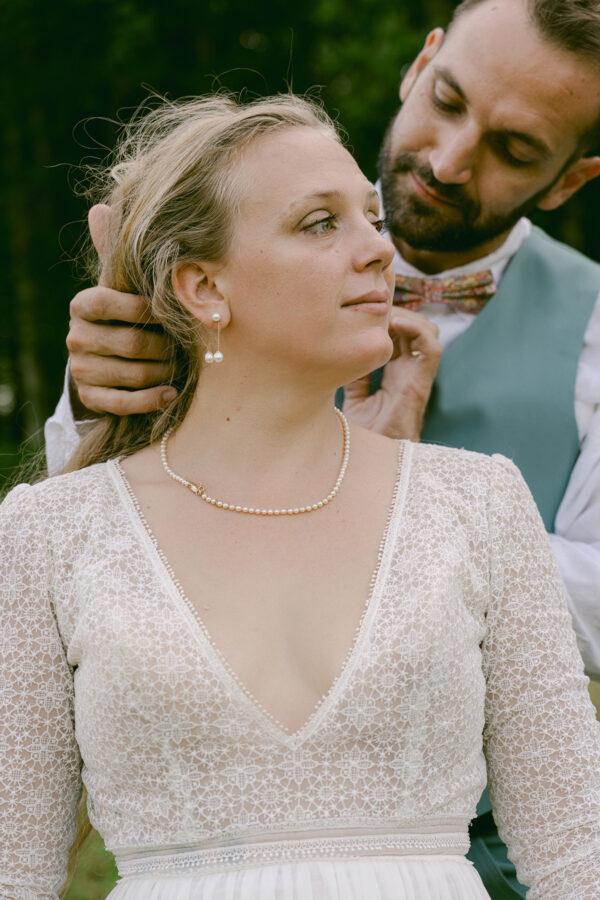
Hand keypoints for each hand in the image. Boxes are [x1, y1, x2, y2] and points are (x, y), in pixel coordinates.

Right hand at [66, 205, 175, 417]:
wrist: (116, 359)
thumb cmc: (133, 315)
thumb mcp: (128, 286)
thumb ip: (119, 253)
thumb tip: (100, 207)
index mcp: (83, 305)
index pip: (106, 300)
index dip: (140, 308)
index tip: (166, 312)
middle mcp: (75, 337)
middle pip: (129, 342)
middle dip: (164, 346)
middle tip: (184, 346)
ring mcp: (81, 369)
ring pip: (131, 373)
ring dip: (164, 372)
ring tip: (182, 368)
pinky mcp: (90, 397)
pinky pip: (123, 402)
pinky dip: (152, 399)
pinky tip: (172, 393)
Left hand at [342, 308, 441, 440]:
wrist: (371, 461)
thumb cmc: (364, 436)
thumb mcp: (353, 398)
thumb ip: (355, 377)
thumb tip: (344, 353)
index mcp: (394, 373)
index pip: (399, 334)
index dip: (387, 316)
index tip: (366, 305)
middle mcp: (408, 371)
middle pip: (414, 327)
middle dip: (397, 310)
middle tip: (373, 306)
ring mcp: (416, 376)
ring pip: (428, 331)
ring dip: (409, 316)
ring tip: (385, 314)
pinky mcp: (421, 383)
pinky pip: (432, 348)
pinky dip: (418, 329)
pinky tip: (396, 323)